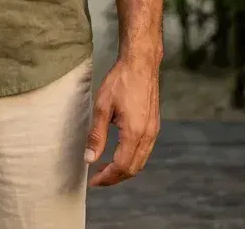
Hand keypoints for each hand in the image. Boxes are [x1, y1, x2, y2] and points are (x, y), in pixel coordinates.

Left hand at [83, 54, 160, 186]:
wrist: (141, 63)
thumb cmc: (121, 80)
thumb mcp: (102, 106)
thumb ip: (97, 135)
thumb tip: (90, 158)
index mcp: (135, 132)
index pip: (121, 166)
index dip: (107, 177)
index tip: (93, 181)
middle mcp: (148, 135)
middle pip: (133, 169)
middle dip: (115, 178)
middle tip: (97, 178)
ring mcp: (153, 131)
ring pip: (140, 162)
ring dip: (124, 170)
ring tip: (105, 168)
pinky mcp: (154, 126)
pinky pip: (144, 151)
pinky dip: (131, 159)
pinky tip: (118, 154)